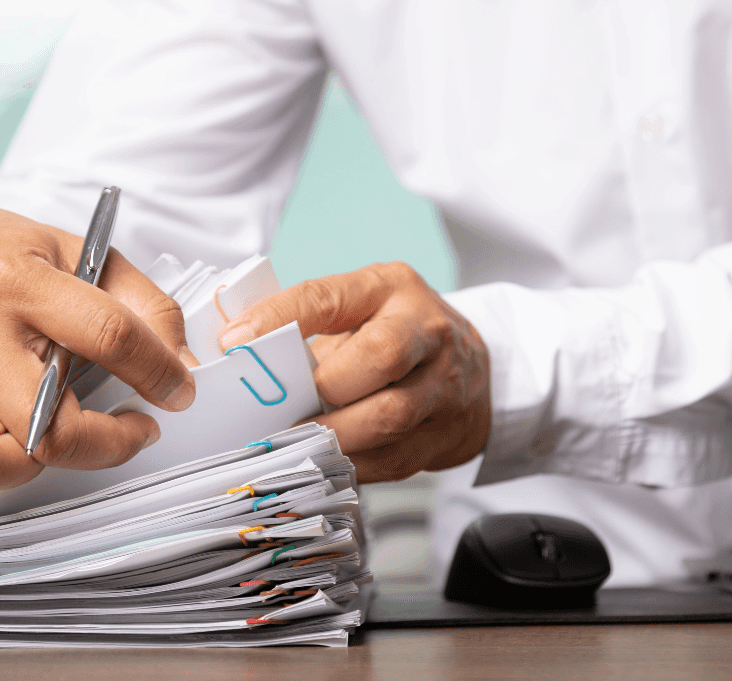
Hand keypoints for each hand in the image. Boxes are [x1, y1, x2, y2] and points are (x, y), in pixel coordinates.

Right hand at [0, 210, 197, 488]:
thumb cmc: (7, 254)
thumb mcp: (86, 256)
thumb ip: (146, 307)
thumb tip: (182, 364)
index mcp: (25, 285)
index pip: (110, 336)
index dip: (158, 371)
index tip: (179, 390)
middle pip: (50, 427)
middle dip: (108, 444)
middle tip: (136, 431)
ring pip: (8, 461)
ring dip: (53, 459)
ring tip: (84, 435)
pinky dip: (17, 460)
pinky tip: (40, 434)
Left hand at [219, 261, 489, 482]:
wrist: (474, 368)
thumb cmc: (399, 333)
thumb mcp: (362, 307)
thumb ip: (311, 325)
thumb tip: (237, 355)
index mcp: (392, 290)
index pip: (331, 297)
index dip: (279, 317)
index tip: (235, 341)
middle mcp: (428, 332)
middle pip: (381, 356)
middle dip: (325, 387)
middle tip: (285, 409)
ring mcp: (445, 385)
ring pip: (388, 416)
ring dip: (333, 435)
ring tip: (294, 442)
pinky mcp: (446, 433)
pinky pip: (393, 458)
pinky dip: (352, 464)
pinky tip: (327, 461)